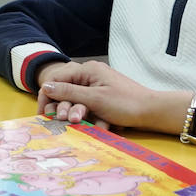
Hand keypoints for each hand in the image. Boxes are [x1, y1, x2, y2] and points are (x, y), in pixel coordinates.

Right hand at [37, 60, 168, 130]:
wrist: (153, 112)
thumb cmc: (125, 103)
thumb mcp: (94, 99)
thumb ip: (68, 93)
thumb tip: (45, 87)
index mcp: (87, 70)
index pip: (56, 79)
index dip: (47, 96)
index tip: (43, 114)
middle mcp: (90, 76)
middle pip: (66, 91)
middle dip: (65, 108)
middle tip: (65, 121)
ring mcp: (98, 87)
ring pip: (77, 102)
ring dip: (79, 114)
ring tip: (83, 123)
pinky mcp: (104, 98)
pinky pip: (90, 107)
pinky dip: (92, 117)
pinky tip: (101, 125)